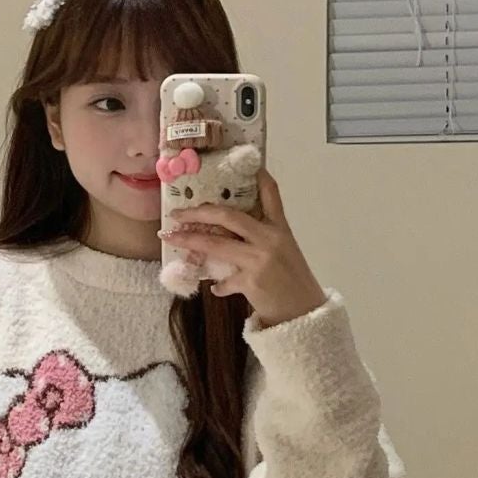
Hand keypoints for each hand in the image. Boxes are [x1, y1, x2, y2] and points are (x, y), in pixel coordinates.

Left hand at [159, 167, 328, 328]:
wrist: (304, 312)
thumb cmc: (293, 282)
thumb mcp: (285, 252)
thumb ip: (262, 239)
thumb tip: (230, 235)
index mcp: (280, 229)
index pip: (271, 195)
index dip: (260, 178)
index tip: (251, 164)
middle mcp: (270, 239)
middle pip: (229, 217)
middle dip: (199, 212)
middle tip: (178, 212)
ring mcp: (260, 259)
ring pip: (218, 245)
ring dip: (192, 241)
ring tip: (174, 238)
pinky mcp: (251, 281)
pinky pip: (225, 280)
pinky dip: (218, 285)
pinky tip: (214, 288)